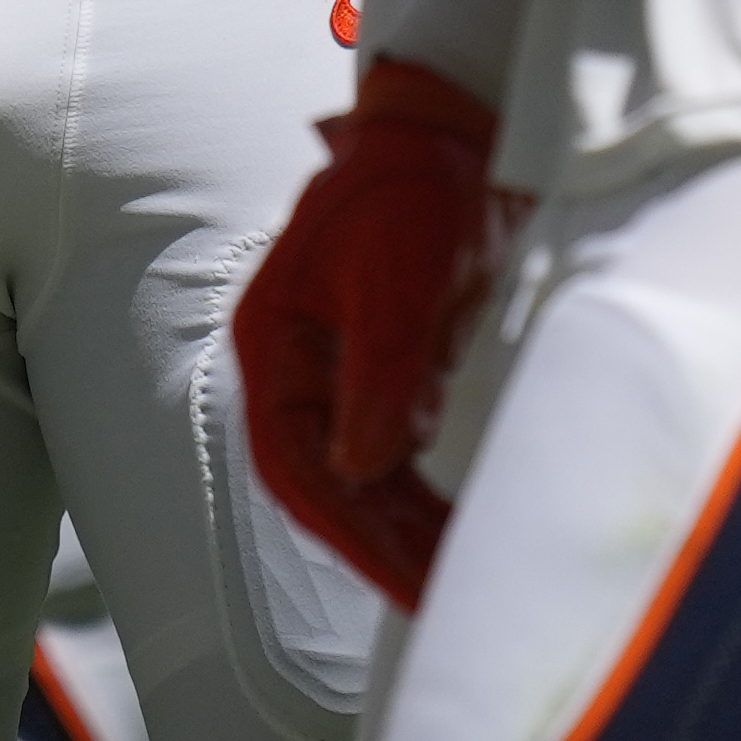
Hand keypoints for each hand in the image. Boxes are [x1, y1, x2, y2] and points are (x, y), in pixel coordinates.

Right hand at [237, 62, 511, 610]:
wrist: (452, 133)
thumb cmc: (414, 188)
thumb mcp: (398, 279)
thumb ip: (381, 374)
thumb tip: (362, 468)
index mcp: (277, 345)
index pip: (299, 465)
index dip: (354, 534)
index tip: (411, 587)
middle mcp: (300, 369)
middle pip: (331, 484)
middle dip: (385, 548)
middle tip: (447, 607)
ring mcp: (344, 372)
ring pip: (369, 478)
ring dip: (411, 531)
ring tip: (463, 584)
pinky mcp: (392, 370)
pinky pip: (403, 454)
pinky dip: (430, 496)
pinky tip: (463, 531)